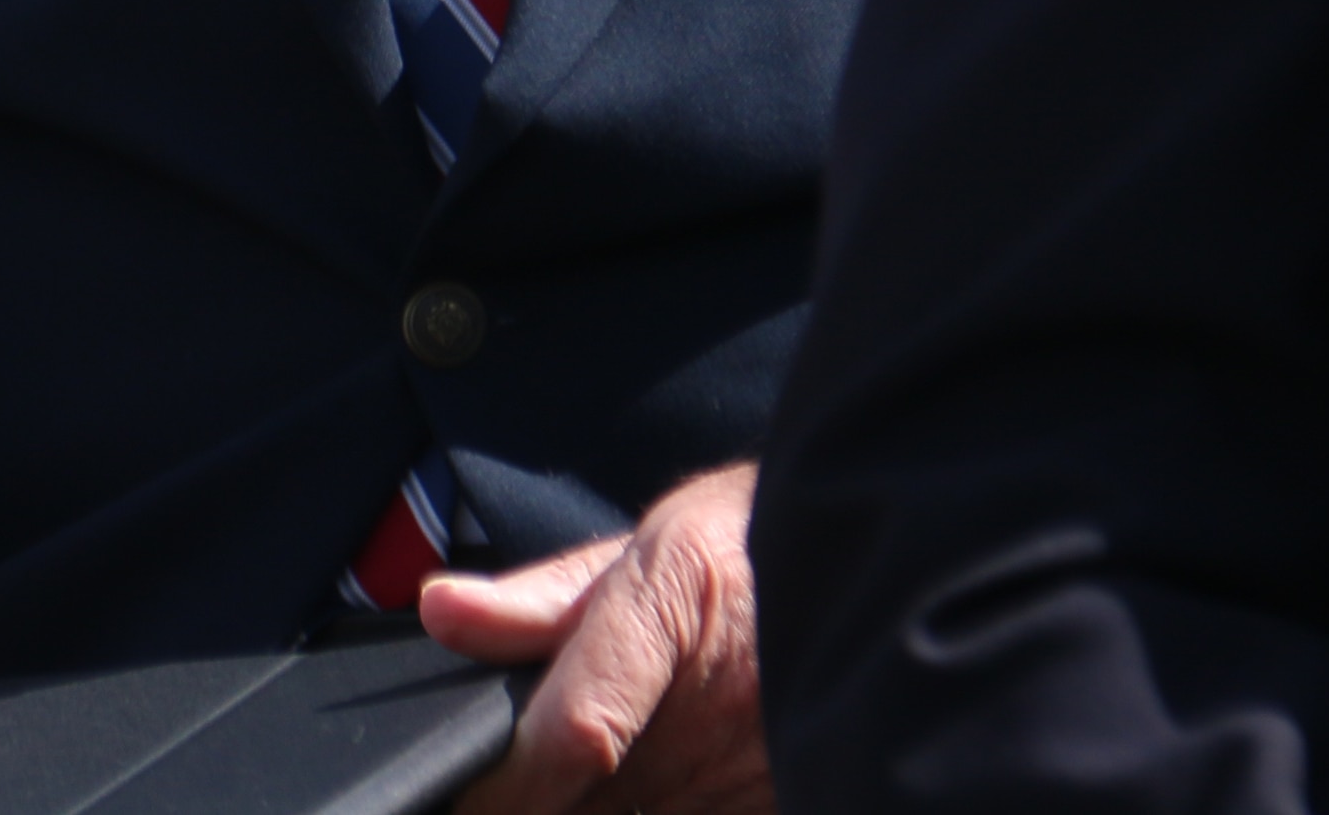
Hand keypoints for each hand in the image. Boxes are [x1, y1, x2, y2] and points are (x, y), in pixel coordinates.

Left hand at [418, 465, 766, 814]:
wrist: (886, 571)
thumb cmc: (756, 546)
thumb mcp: (651, 540)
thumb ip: (540, 596)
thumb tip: (441, 610)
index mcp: (671, 607)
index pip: (575, 732)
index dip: (506, 782)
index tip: (461, 791)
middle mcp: (717, 702)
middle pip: (586, 795)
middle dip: (533, 794)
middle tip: (505, 774)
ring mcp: (751, 768)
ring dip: (592, 801)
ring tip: (588, 759)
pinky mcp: (773, 802)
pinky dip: (654, 806)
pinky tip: (651, 776)